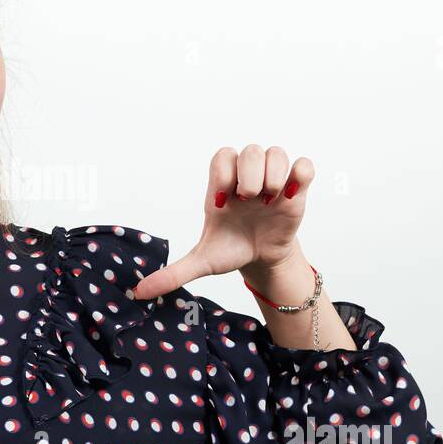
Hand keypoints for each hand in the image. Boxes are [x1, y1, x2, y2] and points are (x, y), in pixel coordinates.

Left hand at [131, 145, 313, 300]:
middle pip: (249, 150)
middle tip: (249, 200)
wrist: (261, 258)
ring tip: (270, 200)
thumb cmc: (232, 249)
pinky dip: (300, 175)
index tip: (223, 203)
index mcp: (221, 187)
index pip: (221, 157)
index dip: (223, 175)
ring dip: (273, 175)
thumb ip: (174, 273)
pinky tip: (290, 196)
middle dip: (250, 175)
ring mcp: (271, 180)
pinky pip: (303, 165)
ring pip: (275, 152)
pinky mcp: (295, 188)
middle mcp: (246, 178)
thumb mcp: (203, 261)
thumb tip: (139, 292)